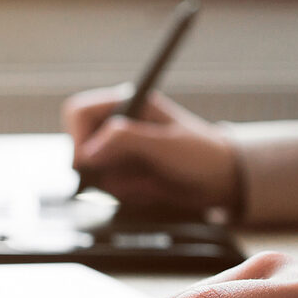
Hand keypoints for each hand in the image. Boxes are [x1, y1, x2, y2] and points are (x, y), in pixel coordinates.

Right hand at [64, 86, 238, 210]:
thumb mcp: (165, 145)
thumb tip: (88, 151)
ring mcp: (116, 150)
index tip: (87, 162)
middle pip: (78, 146)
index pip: (79, 113)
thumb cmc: (201, 154)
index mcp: (126, 104)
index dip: (77, 137)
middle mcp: (116, 124)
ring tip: (148, 180)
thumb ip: (126, 141)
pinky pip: (104, 188)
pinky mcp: (120, 172)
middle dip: (100, 168)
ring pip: (90, 172)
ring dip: (116, 183)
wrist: (220, 180)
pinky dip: (124, 193)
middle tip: (126, 176)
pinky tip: (149, 187)